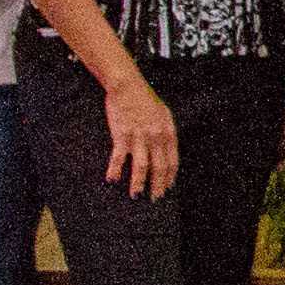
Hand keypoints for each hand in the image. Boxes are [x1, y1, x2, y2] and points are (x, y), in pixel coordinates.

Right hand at [103, 71, 180, 198]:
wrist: (127, 85)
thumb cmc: (144, 99)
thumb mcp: (163, 114)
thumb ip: (166, 133)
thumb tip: (166, 152)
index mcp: (168, 132)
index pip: (172, 161)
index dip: (170, 177)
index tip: (168, 188)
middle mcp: (156, 136)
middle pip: (159, 168)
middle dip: (157, 186)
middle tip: (154, 199)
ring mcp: (139, 136)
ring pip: (141, 167)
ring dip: (138, 184)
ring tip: (136, 195)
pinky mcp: (122, 134)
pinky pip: (119, 158)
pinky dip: (115, 170)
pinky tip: (112, 180)